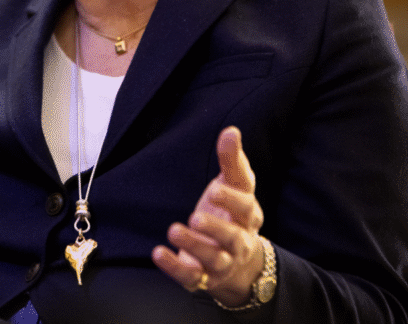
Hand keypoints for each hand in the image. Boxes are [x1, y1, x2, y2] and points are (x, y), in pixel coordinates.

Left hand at [152, 127, 265, 305]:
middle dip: (216, 228)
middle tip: (196, 216)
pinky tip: (159, 253)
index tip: (214, 188)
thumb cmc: (230, 213)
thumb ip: (231, 160)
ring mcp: (222, 262)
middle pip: (233, 238)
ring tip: (174, 230)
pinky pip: (192, 278)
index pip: (246, 208)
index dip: (232, 200)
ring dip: (194, 246)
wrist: (237, 262)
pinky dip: (175, 268)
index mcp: (248, 217)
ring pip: (214, 259)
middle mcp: (239, 242)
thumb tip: (231, 131)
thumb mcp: (232, 186)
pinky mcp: (203, 277)